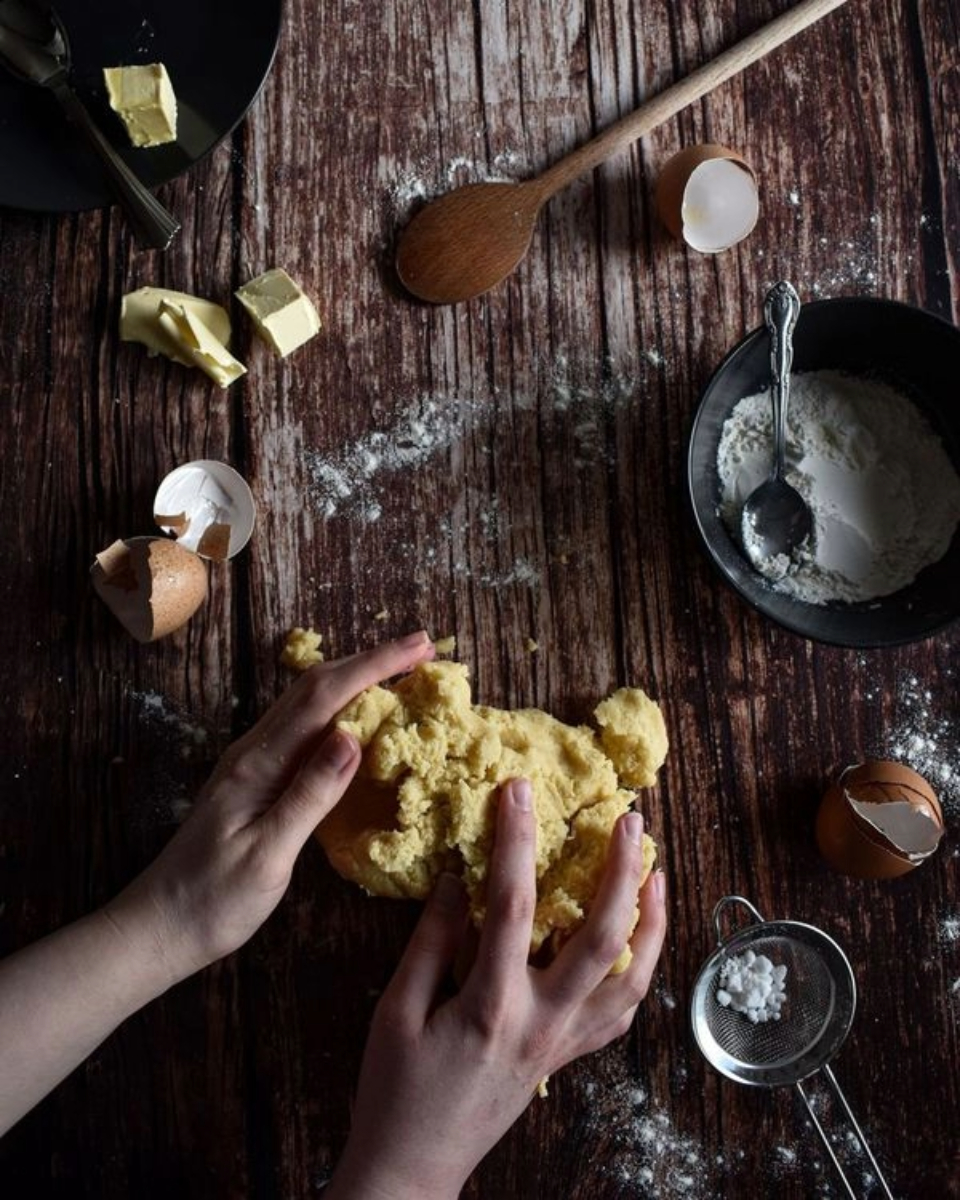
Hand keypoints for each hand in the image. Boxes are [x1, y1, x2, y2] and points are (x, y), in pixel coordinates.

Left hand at [104, 631, 434, 984]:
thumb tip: (353, 737)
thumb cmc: (213, 900)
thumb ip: (309, 795)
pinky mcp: (257, 779)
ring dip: (356, 678)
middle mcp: (254, 751)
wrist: (160, 927)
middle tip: (422, 651)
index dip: (374, 666)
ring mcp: (253, 762)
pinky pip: (304, 727)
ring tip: (401, 673)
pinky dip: (339, 708)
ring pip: (309, 702)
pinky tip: (359, 718)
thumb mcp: (268, 855)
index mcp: (259, 763)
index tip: (420, 647)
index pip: (324, 698)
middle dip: (371, 661)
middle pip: (316, 686)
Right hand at [328, 778, 667, 1199]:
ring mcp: (562, 1045)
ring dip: (651, 923)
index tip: (519, 789)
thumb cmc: (394, 1092)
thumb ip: (430, 942)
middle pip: (602, 938)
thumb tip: (459, 878)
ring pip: (630, 980)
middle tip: (630, 819)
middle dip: (622, 872)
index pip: (513, 905)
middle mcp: (541, 1024)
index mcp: (490, 1006)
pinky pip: (618, 1013)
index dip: (517, 840)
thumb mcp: (396, 1011)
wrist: (412, 1169)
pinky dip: (637, 970)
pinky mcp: (566, 1058)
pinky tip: (639, 939)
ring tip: (658, 873)